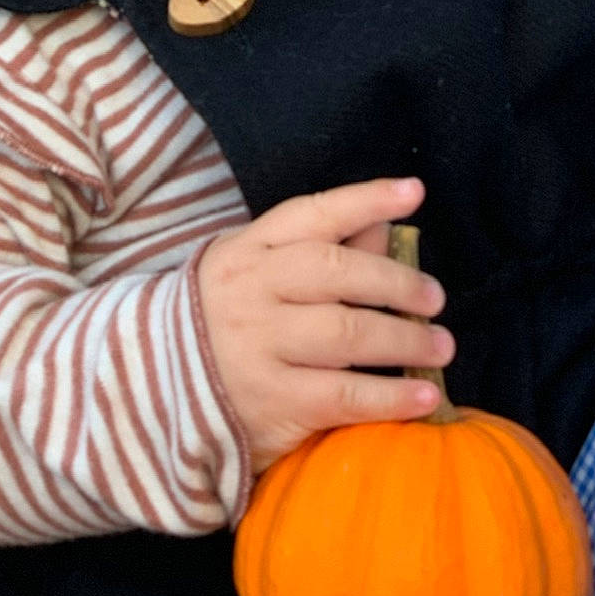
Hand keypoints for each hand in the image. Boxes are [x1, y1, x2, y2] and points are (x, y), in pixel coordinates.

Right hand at [197, 176, 453, 471]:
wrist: (154, 391)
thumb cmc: (226, 321)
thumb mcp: (257, 272)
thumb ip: (322, 249)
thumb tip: (387, 225)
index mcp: (248, 251)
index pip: (313, 215)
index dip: (365, 200)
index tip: (412, 193)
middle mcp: (251, 292)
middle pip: (337, 273)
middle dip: (397, 283)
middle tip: (435, 298)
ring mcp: (258, 347)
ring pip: (346, 334)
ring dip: (405, 340)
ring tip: (440, 346)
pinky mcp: (272, 402)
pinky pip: (343, 395)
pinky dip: (391, 396)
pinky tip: (423, 395)